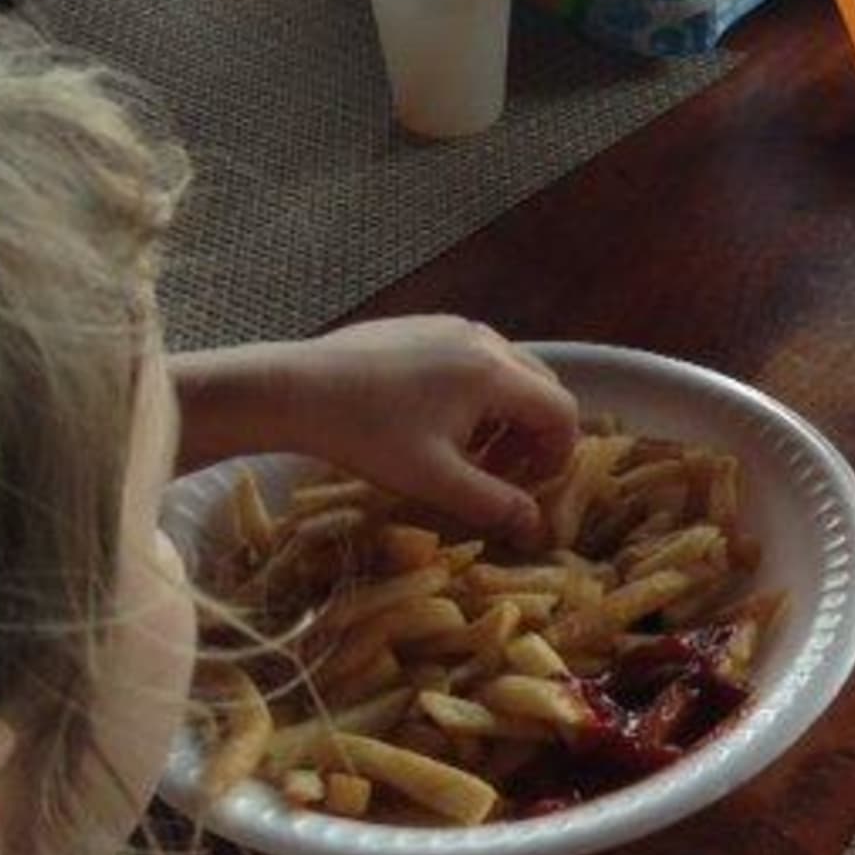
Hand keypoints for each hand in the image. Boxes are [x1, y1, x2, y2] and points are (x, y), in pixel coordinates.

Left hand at [179, 318, 580, 542]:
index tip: (529, 488)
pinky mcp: (427, 325)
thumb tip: (536, 528)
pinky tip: (434, 422)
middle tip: (501, 473)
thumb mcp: (433, 478)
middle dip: (534, 434)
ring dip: (506, 416)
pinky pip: (476, 359)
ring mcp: (455, 327)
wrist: (292, 387)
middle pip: (541, 387)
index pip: (561, 411)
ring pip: (509, 373)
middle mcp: (485, 339)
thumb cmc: (365, 434)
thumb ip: (492, 503)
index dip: (558, 454)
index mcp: (494, 372)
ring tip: (466, 452)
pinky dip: (478, 394)